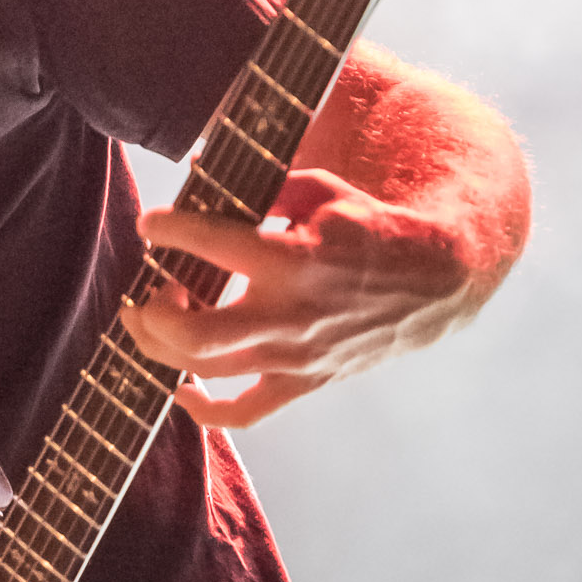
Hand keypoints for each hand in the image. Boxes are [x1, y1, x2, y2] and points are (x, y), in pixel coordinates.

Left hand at [118, 170, 474, 430]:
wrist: (431, 281)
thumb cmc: (368, 228)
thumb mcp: (319, 192)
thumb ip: (259, 186)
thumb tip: (198, 168)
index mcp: (291, 259)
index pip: (209, 244)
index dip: (167, 230)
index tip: (152, 225)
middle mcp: (287, 314)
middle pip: (193, 333)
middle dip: (153, 313)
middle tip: (150, 290)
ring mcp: (294, 357)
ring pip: (205, 370)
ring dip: (161, 348)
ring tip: (151, 321)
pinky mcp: (302, 382)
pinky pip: (243, 414)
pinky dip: (203, 410)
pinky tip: (181, 389)